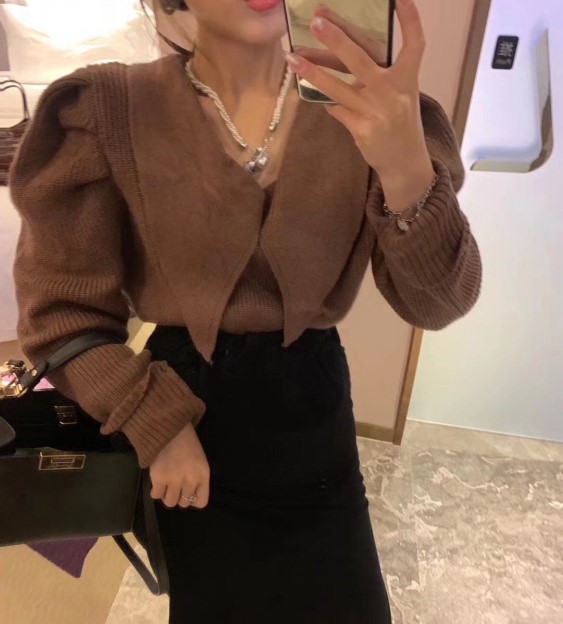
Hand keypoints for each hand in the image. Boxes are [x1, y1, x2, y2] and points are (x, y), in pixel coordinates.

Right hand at [149, 422, 209, 509]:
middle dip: (178, 495)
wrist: (170, 429)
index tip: (187, 492)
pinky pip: (156, 495)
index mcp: (203, 475)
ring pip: (170, 502)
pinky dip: (155, 490)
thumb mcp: (200, 462)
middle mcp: (191, 480)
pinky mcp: (159, 478)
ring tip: (165, 483)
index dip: (192, 499)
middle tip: (174, 484)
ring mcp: (175, 480)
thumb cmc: (187, 444)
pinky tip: (157, 481)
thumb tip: (188, 498)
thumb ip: (197, 479)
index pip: (201, 502)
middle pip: (183, 503)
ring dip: (167, 494)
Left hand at [286, 0, 432, 183]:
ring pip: (338, 87)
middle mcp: (392, 92)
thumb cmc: (400, 122)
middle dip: (337, 39)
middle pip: (361, 60)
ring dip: (313, 72)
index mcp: (407, 79)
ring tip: (293, 57)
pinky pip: (336, 110)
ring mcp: (376, 112)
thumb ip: (377, 75)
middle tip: (317, 20)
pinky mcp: (362, 130)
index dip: (410, 20)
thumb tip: (339, 55)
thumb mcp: (400, 95)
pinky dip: (326, 101)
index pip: (414, 44)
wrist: (404, 162)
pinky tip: (313, 94)